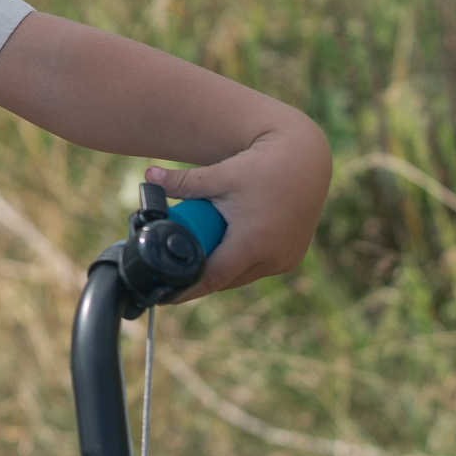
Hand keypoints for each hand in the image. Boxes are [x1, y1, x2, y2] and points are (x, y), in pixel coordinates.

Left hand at [142, 112, 329, 300]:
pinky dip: (242, 263)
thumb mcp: (221, 174)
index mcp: (253, 243)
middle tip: (174, 269)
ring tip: (198, 258)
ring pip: (243, 276)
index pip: (212, 278)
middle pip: (226, 279)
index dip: (185, 289)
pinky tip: (226, 255)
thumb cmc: (263, 164)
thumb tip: (148, 177)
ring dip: (223, 270)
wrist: (306, 158)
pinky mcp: (293, 256)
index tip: (164, 297)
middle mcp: (273, 257)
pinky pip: (259, 268)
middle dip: (201, 276)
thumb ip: (184, 182)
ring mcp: (286, 259)